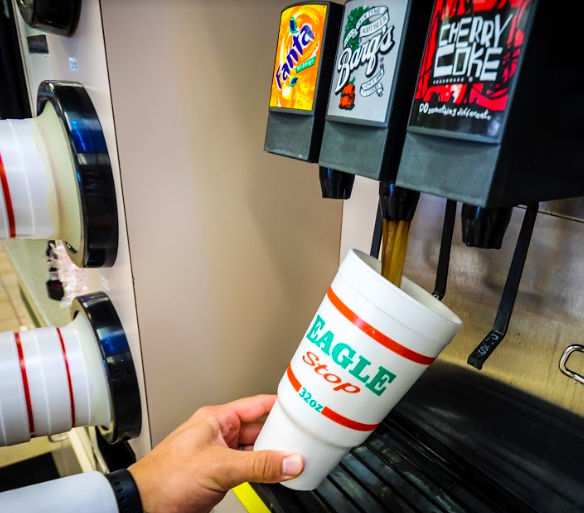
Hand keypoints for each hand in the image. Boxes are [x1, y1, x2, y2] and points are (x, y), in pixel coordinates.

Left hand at [129, 395, 303, 512]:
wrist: (144, 506)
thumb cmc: (165, 477)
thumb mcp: (220, 466)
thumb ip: (259, 465)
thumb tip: (289, 461)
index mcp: (216, 419)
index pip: (256, 405)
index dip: (279, 404)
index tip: (301, 407)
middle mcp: (218, 434)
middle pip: (257, 428)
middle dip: (279, 434)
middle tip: (302, 438)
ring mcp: (218, 455)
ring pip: (253, 450)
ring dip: (271, 455)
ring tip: (293, 457)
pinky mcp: (218, 475)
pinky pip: (247, 468)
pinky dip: (262, 471)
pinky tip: (275, 474)